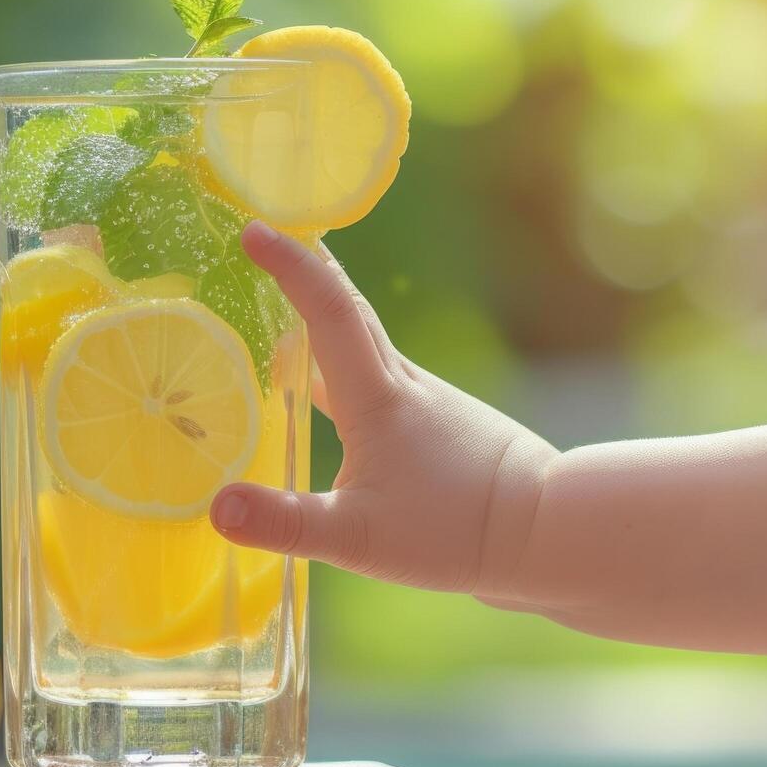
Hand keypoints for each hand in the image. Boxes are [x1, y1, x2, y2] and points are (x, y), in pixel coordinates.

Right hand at [210, 221, 555, 595]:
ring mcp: (429, 404)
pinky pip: (382, 384)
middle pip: (349, 312)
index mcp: (376, 397)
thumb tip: (216, 508)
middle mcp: (403, 386)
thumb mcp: (360, 537)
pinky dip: (349, 374)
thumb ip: (287, 523)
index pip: (326, 311)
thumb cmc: (457, 530)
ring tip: (286, 325)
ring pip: (367, 350)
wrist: (549, 530)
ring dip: (326, 327)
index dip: (291, 266)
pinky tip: (339, 406)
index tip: (254, 229)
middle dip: (309, 275)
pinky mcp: (445, 428)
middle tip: (272, 242)